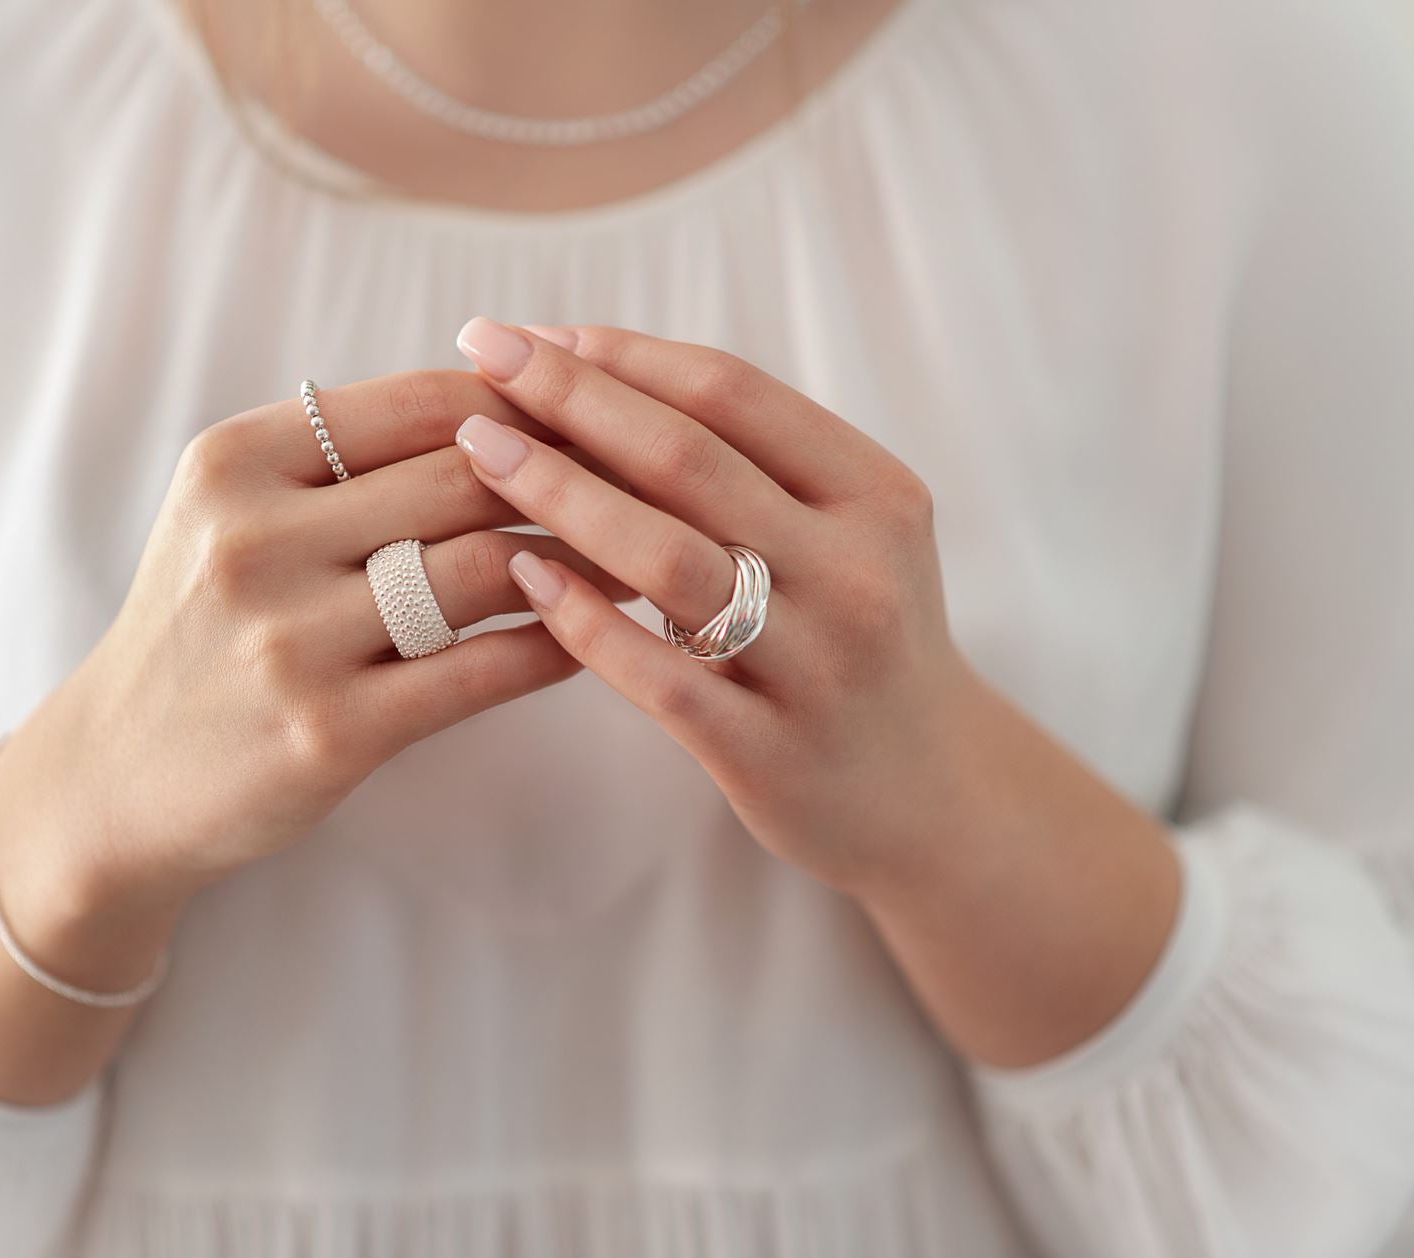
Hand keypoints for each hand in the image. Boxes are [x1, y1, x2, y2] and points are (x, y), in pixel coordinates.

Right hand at [0, 371, 623, 935]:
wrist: (115, 779)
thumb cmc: (206, 631)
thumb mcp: (238, 515)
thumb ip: (348, 458)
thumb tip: (521, 400)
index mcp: (236, 461)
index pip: (423, 401)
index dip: (534, 402)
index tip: (611, 414)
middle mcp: (254, 537)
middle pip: (466, 477)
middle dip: (580, 475)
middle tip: (667, 481)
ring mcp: (289, 638)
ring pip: (484, 567)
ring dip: (585, 560)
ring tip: (651, 556)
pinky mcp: (328, 733)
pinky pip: (480, 669)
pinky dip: (554, 644)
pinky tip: (596, 635)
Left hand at [453, 321, 1182, 1067]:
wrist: (934, 795)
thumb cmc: (859, 640)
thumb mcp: (851, 537)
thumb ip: (757, 468)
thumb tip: (601, 374)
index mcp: (877, 496)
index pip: (733, 395)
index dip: (624, 355)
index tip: (531, 334)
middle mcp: (856, 572)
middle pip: (690, 460)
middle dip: (572, 398)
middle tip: (481, 354)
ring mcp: (816, 666)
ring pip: (668, 558)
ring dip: (560, 491)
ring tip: (479, 449)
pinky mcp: (769, 753)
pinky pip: (660, 676)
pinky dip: (585, 621)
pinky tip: (521, 577)